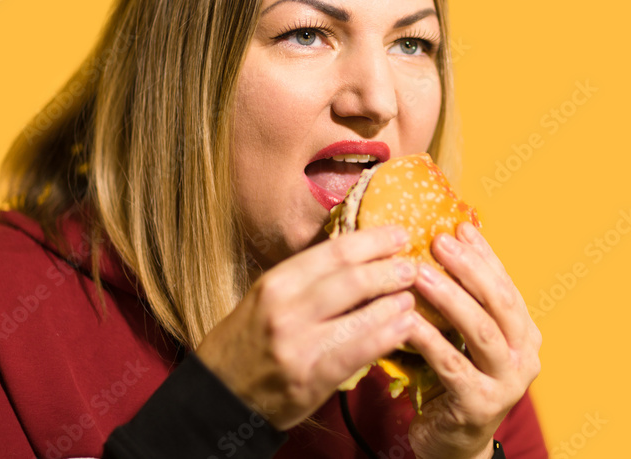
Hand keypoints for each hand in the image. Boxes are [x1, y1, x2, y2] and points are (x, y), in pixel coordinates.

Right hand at [194, 225, 418, 430]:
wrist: (219, 395)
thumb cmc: (246, 343)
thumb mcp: (264, 300)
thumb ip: (304, 282)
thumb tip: (356, 262)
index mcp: (276, 283)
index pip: (334, 253)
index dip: (372, 240)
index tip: (398, 234)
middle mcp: (287, 309)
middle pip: (352, 279)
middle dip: (389, 269)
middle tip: (412, 266)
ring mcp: (300, 344)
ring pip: (360, 313)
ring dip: (395, 302)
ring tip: (411, 296)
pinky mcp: (312, 377)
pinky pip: (358, 351)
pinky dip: (387, 336)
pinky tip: (404, 327)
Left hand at [404, 221, 541, 458]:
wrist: (453, 443)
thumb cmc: (455, 380)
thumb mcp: (465, 337)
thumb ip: (464, 299)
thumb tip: (448, 241)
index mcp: (524, 334)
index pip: (506, 285)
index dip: (484, 255)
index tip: (459, 227)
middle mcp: (524, 357)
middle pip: (500, 303)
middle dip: (469, 269)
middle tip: (439, 241)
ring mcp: (506, 383)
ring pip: (480, 332)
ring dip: (450, 298)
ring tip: (420, 273)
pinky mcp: (479, 405)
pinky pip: (451, 365)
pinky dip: (429, 340)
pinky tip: (406, 319)